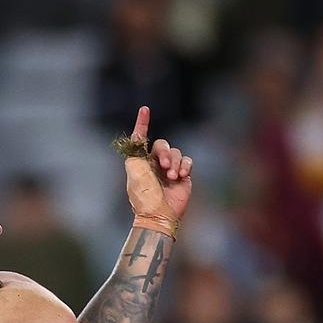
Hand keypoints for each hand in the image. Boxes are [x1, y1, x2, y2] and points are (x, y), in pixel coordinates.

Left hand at [120, 107, 191, 234]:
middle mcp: (154, 163)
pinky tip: (181, 176)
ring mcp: (169, 169)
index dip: (142, 123)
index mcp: (140, 161)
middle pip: (163, 144)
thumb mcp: (134, 170)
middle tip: (163, 166)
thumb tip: (136, 136)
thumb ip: (135, 151)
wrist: (159, 213)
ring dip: (175, 162)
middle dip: (165, 153)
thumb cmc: (143, 194)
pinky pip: (187, 160)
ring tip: (172, 176)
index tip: (145, 109)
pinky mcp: (183, 175)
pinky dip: (185, 165)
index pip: (141, 139)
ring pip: (176, 152)